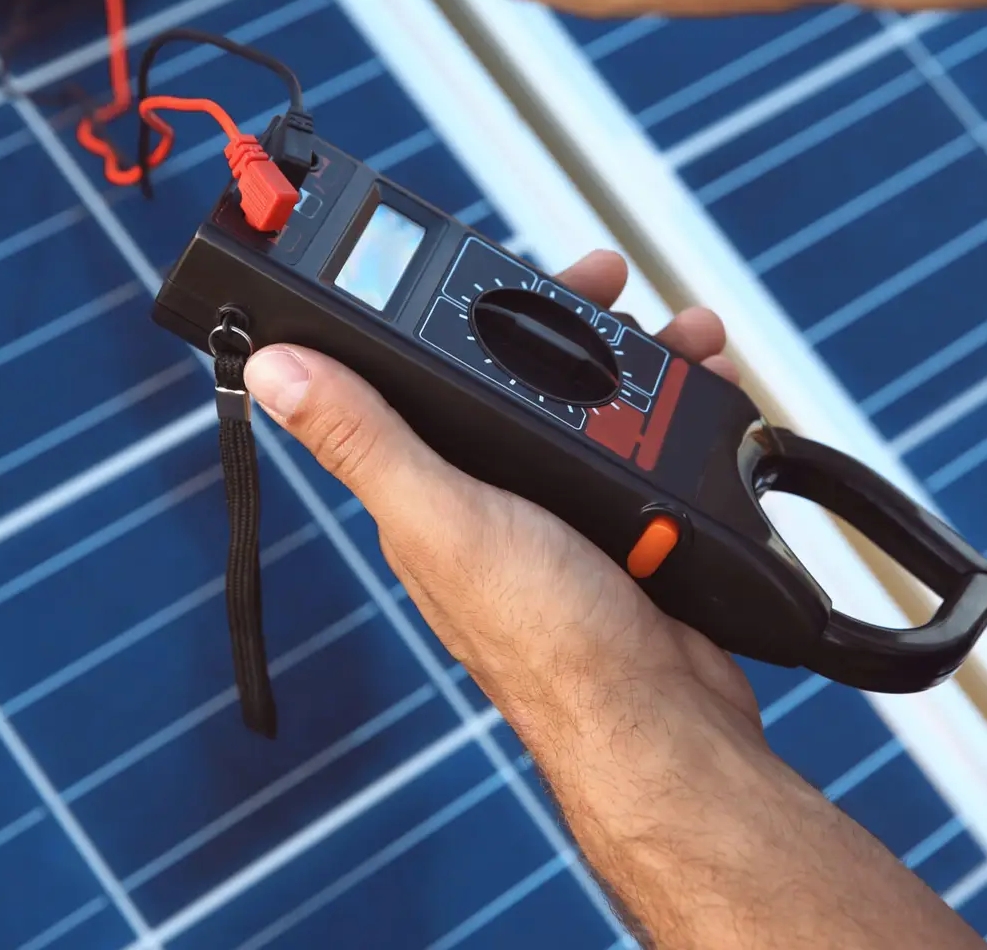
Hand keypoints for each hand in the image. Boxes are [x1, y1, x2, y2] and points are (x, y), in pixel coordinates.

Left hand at [241, 249, 762, 749]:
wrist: (662, 723)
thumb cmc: (547, 642)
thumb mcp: (443, 518)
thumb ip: (365, 438)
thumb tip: (275, 368)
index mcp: (430, 486)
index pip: (427, 370)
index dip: (461, 307)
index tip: (504, 263)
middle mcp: (488, 495)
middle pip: (524, 372)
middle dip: (573, 318)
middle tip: (612, 283)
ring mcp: (561, 512)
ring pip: (597, 404)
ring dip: (643, 359)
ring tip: (685, 336)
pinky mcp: (627, 530)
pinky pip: (651, 448)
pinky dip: (684, 413)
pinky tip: (711, 398)